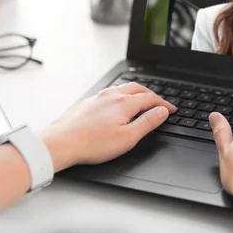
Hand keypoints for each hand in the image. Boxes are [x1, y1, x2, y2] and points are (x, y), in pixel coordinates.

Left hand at [41, 82, 175, 171]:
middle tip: (160, 103)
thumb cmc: (92, 144)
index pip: (151, 98)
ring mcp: (99, 97)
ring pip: (124, 88)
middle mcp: (112, 95)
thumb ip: (147, 123)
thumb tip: (161, 112)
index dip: (164, 104)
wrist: (61, 143)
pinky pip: (112, 91)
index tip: (171, 109)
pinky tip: (120, 101)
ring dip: (138, 92)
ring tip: (144, 99)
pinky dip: (124, 93)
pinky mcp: (90, 101)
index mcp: (124, 103)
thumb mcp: (127, 138)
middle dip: (153, 95)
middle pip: (139, 88)